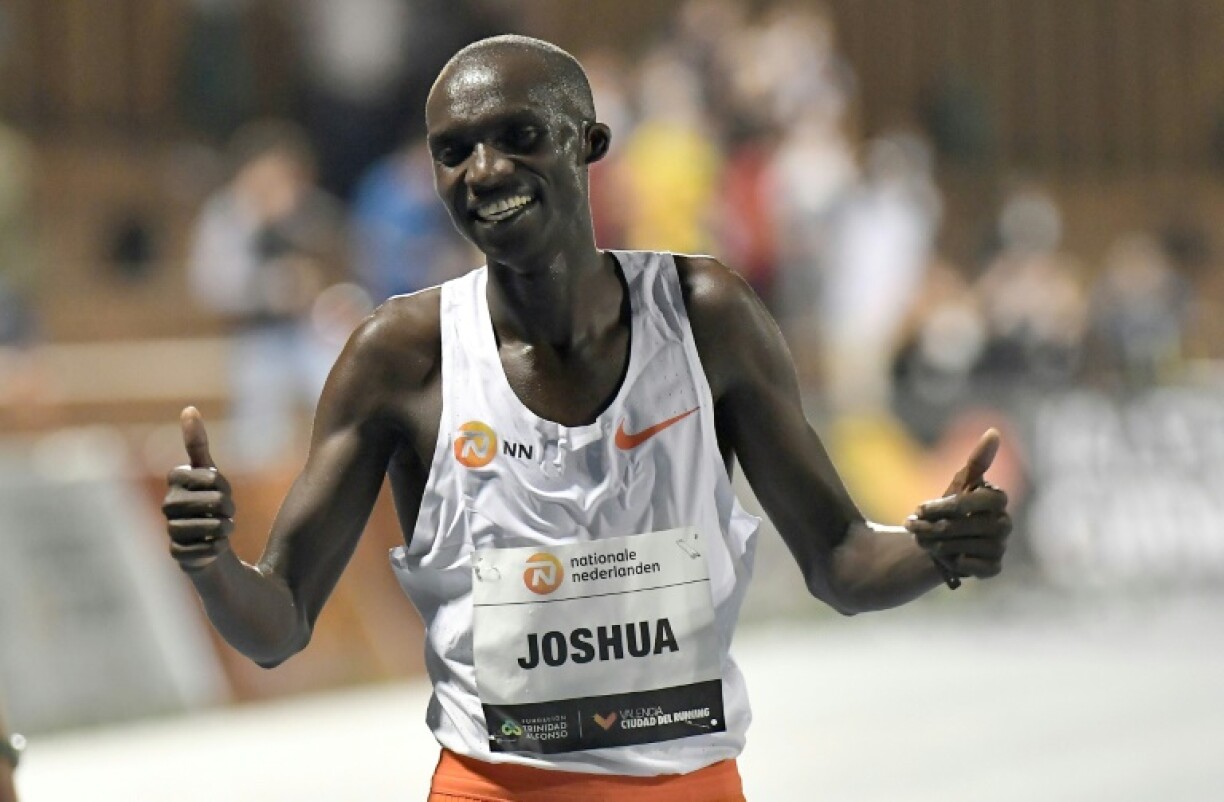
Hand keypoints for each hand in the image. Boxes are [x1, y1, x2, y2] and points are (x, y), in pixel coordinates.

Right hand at [163, 407, 234, 570]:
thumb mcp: (209, 475)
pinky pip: (208, 549)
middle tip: (228, 512)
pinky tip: (216, 546)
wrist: (209, 546)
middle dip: (229, 507)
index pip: (211, 477)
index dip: (222, 485)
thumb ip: (197, 445)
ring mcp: (171, 530)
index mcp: (175, 481)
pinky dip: (219, 547)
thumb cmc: (209, 505)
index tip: (222, 489)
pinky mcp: (178, 554)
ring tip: (222, 528)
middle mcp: (168, 505)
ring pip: (211, 526)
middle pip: (214, 502)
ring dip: (225, 527)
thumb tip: (189, 408)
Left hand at [905, 428, 1010, 586]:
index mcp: (997, 499)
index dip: (944, 506)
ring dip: (936, 545)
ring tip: (923, 541)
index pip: (971, 501)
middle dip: (932, 527)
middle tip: (911, 526)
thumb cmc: (948, 510)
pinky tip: (949, 559)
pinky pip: (975, 568)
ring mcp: (1000, 546)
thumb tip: (994, 432)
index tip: (919, 508)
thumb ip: (977, 460)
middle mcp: (1005, 523)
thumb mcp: (959, 483)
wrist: (938, 543)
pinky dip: (956, 564)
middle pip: (963, 526)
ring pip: (963, 547)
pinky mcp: (994, 568)